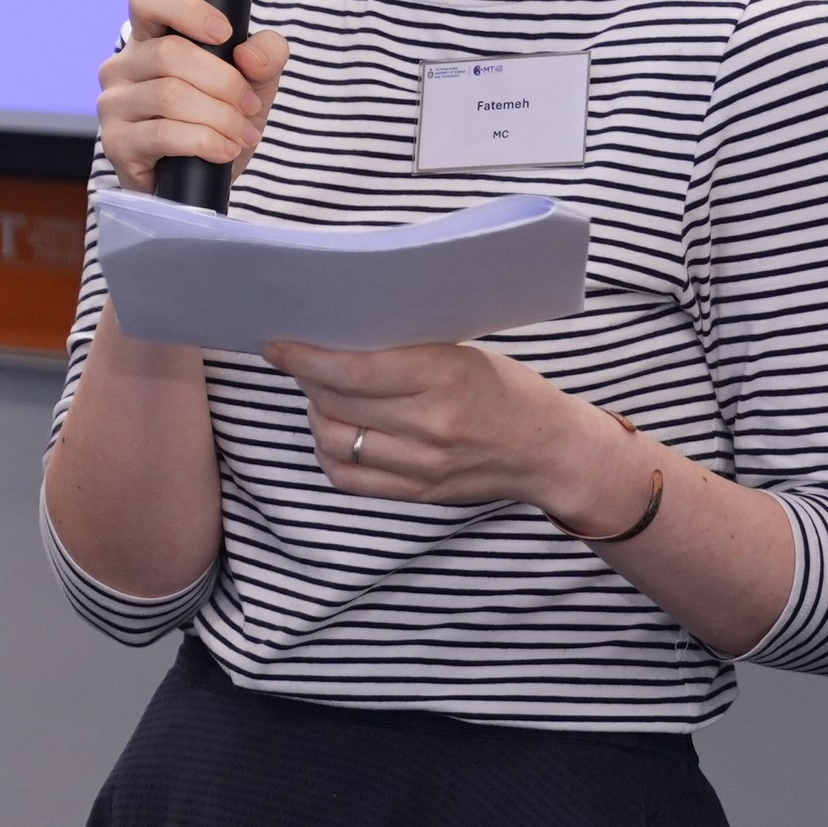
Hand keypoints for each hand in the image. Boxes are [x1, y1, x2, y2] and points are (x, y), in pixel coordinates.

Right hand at [96, 0, 288, 195]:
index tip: (224, 33)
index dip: (185, 10)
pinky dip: (205, 142)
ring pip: (169, 95)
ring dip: (219, 117)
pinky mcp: (117, 143)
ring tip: (241, 134)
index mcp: (149, 38)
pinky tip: (224, 149)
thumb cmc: (220, 118)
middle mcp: (122, 66)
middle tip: (249, 106)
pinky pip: (163, 134)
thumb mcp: (255, 81)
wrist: (204, 177)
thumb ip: (267, 55)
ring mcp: (114, 105)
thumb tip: (249, 56)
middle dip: (224, 82)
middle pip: (170, 54)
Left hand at [266, 336, 639, 525]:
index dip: (305, 355)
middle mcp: (431, 426)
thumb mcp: (462, 353)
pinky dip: (330, 450)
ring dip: (316, 412)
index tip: (277, 343)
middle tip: (300, 358)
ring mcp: (422, 466)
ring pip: (332, 439)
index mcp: (444, 378)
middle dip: (307, 376)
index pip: (354, 367)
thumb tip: (335, 333)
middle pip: (336, 401)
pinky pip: (346, 477)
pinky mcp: (416, 493)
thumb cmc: (506, 390)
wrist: (550, 451)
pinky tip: (337, 428)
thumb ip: (404, 349)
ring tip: (324, 393)